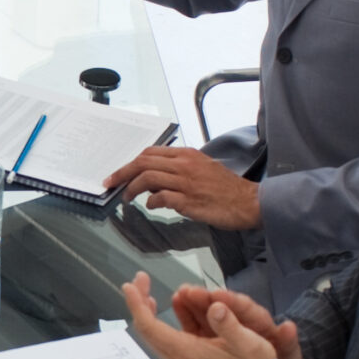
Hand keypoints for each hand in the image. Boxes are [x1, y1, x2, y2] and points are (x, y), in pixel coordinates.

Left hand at [108, 145, 262, 231]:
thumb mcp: (201, 168)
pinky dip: (150, 201)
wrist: (248, 202)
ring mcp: (186, 182)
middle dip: (122, 173)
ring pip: (148, 177)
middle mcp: (184, 165)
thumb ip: (177, 170)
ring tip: (126, 198)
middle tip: (111, 184)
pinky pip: (160, 197)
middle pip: (143, 162)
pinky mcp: (189, 200)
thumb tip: (152, 179)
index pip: (150, 152)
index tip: (119, 173)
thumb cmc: (225, 188)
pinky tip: (150, 205)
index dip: (130, 162)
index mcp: (186, 155)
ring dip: (131, 188)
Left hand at [121, 273, 284, 358]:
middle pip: (147, 328)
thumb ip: (230, 326)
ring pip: (156, 331)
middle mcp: (178, 357)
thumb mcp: (247, 345)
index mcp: (186, 353)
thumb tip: (216, 307)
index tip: (130, 286)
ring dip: (151, 308)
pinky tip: (174, 302)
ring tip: (148, 288)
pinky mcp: (190, 356)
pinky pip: (170, 334)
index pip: (150, 327)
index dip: (138, 305)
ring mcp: (182, 357)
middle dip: (140, 301)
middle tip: (140, 280)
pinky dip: (167, 317)